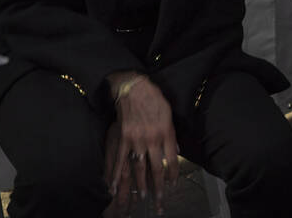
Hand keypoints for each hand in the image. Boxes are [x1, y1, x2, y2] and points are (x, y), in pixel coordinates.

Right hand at [103, 73, 178, 216]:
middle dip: (159, 187)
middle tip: (160, 203)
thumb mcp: (169, 113)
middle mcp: (152, 139)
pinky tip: (114, 187)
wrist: (133, 88)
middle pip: (157, 168)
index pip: (172, 159)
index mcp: (166, 132)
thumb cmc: (153, 98)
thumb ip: (172, 134)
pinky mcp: (123, 139)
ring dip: (141, 185)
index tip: (173, 185)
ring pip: (139, 168)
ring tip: (143, 199)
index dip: (173, 174)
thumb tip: (176, 151)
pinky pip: (120, 160)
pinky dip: (117, 174)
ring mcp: (137, 140)